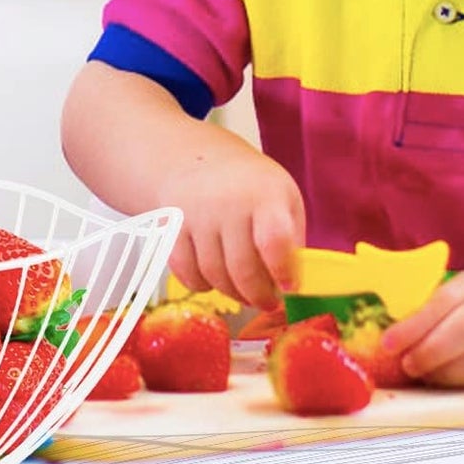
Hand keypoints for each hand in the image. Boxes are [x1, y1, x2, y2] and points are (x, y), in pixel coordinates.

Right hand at [168, 145, 304, 309]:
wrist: (197, 160)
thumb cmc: (249, 186)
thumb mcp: (284, 199)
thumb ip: (292, 240)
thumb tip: (290, 284)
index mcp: (264, 196)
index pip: (273, 240)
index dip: (282, 271)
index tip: (288, 287)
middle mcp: (227, 203)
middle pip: (242, 268)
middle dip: (258, 296)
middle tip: (267, 303)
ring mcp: (196, 215)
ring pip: (213, 275)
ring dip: (231, 293)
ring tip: (243, 291)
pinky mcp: (171, 227)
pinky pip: (185, 272)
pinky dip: (200, 285)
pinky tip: (214, 279)